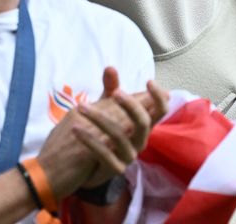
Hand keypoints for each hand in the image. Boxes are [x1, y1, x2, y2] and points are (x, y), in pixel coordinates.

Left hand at [75, 70, 170, 187]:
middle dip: (131, 105)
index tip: (149, 82)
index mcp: (142, 125)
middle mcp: (140, 140)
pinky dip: (89, 139)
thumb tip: (110, 67)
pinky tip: (74, 127)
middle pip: (143, 122)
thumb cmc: (103, 134)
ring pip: (120, 136)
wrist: (88, 167)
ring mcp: (129, 156)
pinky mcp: (115, 169)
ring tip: (80, 107)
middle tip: (114, 93)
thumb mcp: (107, 109)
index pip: (160, 111)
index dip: (158, 97)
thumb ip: (111, 89)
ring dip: (100, 119)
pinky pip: (103, 153)